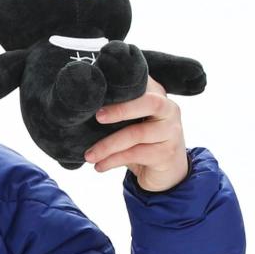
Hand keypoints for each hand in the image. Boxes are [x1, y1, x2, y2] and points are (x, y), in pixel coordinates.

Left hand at [85, 77, 188, 191]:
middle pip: (149, 103)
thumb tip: (84, 103)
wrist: (168, 170)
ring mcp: (170, 132)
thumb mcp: (131, 120)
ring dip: (107, 146)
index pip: (142, 84)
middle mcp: (169, 110)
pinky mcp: (166, 153)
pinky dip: (113, 160)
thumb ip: (117, 108)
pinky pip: (135, 154)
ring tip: (88, 155)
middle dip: (121, 109)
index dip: (123, 86)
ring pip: (136, 134)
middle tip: (97, 117)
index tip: (98, 93)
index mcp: (157, 95)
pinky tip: (99, 166)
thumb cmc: (142, 140)